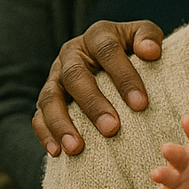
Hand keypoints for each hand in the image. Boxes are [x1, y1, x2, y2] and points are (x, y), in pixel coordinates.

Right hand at [32, 18, 164, 156]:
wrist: (114, 60)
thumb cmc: (135, 51)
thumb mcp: (144, 36)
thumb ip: (149, 37)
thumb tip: (149, 51)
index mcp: (97, 36)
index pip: (108, 51)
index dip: (124, 76)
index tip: (141, 104)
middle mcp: (72, 54)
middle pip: (75, 76)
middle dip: (93, 104)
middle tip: (112, 128)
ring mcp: (56, 76)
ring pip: (50, 97)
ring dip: (62, 123)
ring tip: (76, 148)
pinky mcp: (47, 97)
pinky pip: (38, 115)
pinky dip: (45, 133)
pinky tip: (56, 152)